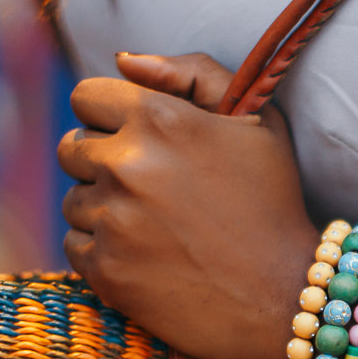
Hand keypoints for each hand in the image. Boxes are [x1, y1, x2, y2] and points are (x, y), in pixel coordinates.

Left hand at [57, 52, 316, 358]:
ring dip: (104, 209)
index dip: (111, 115)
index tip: (137, 138)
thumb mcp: (257, 122)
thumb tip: (125, 62)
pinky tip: (147, 257)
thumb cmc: (274, 204)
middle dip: (103, 161)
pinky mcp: (105, 269)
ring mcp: (112, 220)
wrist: (285, 297)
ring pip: (73, 199)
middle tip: (151, 188)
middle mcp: (127, 164)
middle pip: (72, 148)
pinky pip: (74, 244)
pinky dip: (102, 250)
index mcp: (159, 118)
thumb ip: (194, 73)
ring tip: (156, 228)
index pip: (86, 96)